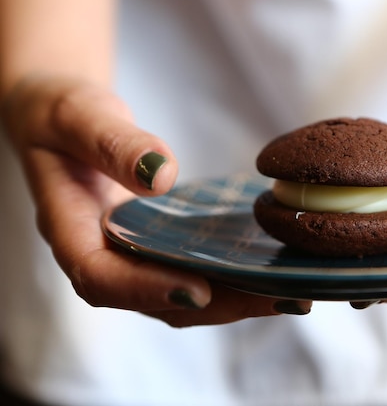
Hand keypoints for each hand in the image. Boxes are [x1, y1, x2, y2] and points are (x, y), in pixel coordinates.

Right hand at [1, 76, 310, 326]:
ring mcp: (133, 254)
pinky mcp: (158, 245)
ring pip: (182, 292)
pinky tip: (275, 269)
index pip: (101, 277)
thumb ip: (113, 143)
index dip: (148, 290)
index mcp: (70, 230)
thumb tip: (161, 175)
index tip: (199, 289)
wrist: (66, 121)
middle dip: (219, 303)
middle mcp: (104, 254)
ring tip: (292, 293)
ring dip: (237, 298)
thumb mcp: (79, 115)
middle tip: (279, 298)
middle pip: (156, 299)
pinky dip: (233, 276)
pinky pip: (194, 269)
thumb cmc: (63, 115)